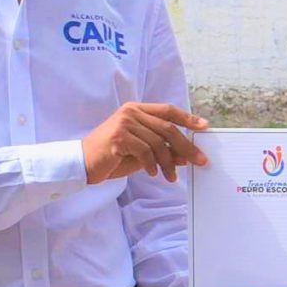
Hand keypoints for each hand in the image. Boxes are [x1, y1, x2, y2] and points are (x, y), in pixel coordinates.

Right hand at [83, 102, 209, 183]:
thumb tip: (186, 157)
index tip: (204, 126)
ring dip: (168, 163)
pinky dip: (152, 165)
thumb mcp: (141, 154)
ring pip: (158, 142)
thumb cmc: (111, 157)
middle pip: (168, 128)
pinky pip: (145, 152)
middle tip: (200, 161)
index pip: (167, 110)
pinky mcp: (118, 137)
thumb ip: (162, 152)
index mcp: (136, 110)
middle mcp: (131, 112)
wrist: (82, 164)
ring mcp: (124, 123)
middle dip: (186, 146)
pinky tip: (152, 173)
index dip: (187, 118)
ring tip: (170, 177)